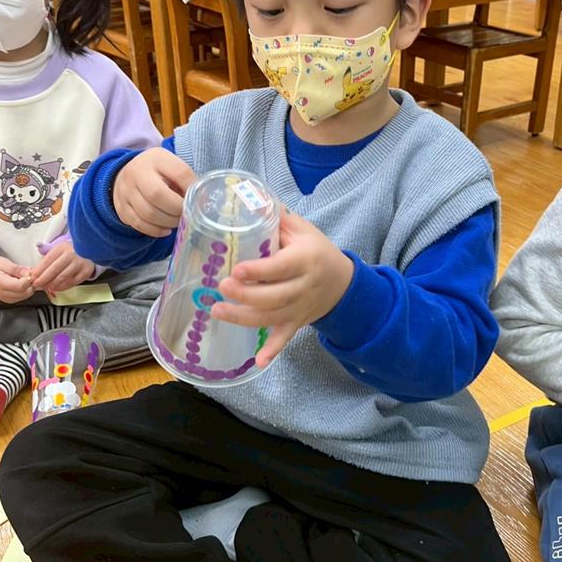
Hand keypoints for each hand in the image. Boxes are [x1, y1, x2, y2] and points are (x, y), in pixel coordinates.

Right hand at [0, 256, 32, 303]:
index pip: (21, 286)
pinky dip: (26, 289)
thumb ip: (16, 269)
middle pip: (26, 292)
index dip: (28, 278)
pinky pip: (24, 296)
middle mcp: (4, 294)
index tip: (27, 271)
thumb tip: (28, 273)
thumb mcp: (3, 263)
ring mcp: (8, 299)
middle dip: (30, 282)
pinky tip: (21, 282)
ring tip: (22, 277)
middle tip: (26, 273)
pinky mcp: (11, 300)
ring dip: (29, 286)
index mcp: (0, 284)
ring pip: (27, 295)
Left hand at [31, 241, 94, 294]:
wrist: (90, 250)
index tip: (32, 277)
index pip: (48, 260)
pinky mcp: (85, 272)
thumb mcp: (59, 250)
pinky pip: (71, 283)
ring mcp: (79, 263)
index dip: (39, 270)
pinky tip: (56, 288)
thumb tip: (34, 272)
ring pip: (62, 277)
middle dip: (43, 279)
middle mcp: (72, 254)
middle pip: (54, 269)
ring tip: (46, 287)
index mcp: (62, 247)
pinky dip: (62, 287)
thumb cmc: (71, 252)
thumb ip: (47, 260)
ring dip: (52, 284)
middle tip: (36, 284)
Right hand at [113, 149, 194, 236]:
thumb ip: (186, 181)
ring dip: (168, 222)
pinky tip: (165, 229)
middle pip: (157, 195)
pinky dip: (156, 230)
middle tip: (186, 214)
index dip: (191, 190)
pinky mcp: (121, 208)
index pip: (179, 173)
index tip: (198, 199)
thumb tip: (201, 202)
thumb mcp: (172, 167)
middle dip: (177, 210)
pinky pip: (139, 224)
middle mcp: (137, 172)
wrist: (127, 174)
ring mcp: (125, 191)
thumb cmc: (159, 173)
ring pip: (148, 213)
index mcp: (156, 158)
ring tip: (177, 222)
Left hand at [212, 210, 354, 366]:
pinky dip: (273, 351)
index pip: (281, 267)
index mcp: (306, 260)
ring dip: (243, 318)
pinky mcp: (297, 322)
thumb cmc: (318, 251)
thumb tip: (247, 198)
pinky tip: (258, 362)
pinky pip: (285, 338)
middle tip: (220, 287)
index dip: (259, 270)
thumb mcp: (303, 230)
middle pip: (273, 296)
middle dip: (245, 294)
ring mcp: (300, 308)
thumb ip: (277, 219)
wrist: (344, 283)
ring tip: (217, 310)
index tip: (236, 269)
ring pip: (271, 317)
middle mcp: (304, 286)